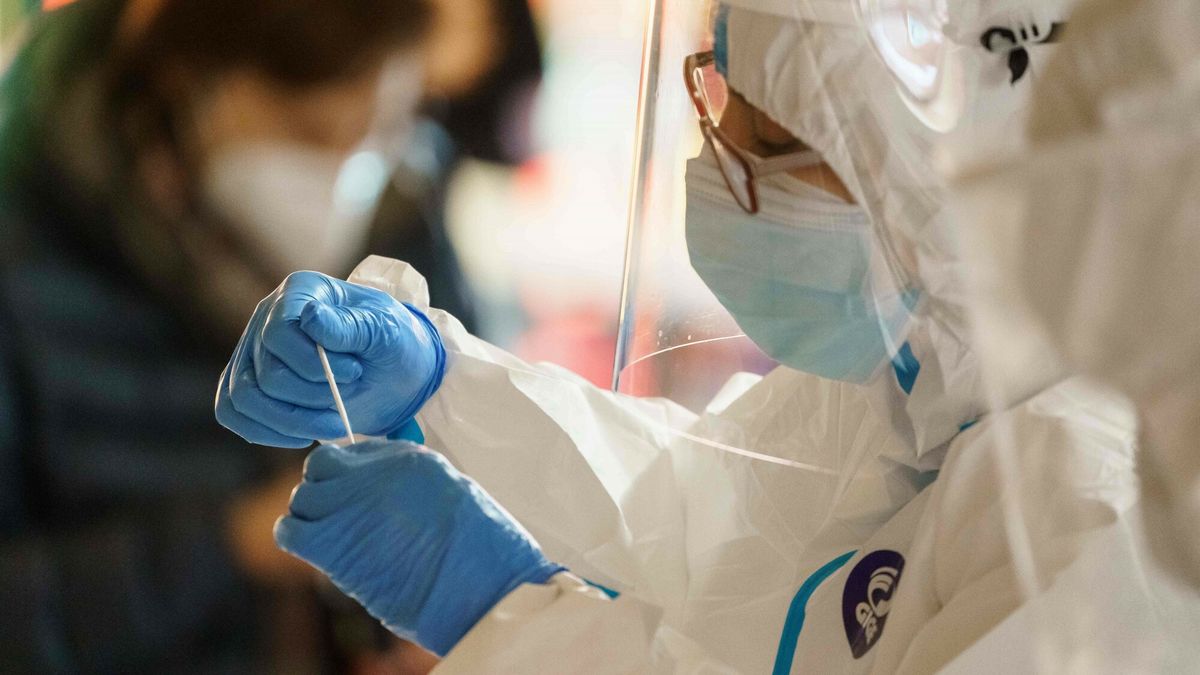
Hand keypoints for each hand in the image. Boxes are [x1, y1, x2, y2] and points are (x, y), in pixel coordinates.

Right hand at [215, 271, 445, 446]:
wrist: (398, 372)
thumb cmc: (394, 342)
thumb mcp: (385, 331)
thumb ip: (350, 326)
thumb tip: (310, 317)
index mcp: (300, 291)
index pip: (278, 332)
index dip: (312, 364)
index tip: (355, 372)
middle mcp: (268, 317)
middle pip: (266, 372)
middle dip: (312, 396)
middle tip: (348, 396)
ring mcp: (254, 351)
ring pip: (244, 397)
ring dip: (290, 420)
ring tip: (332, 423)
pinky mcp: (250, 383)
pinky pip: (234, 413)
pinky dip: (266, 432)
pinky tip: (303, 435)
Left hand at [276, 441, 563, 655]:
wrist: (474, 580)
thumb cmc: (477, 545)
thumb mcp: (450, 493)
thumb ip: (412, 482)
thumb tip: (385, 491)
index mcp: (404, 457)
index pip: (354, 449)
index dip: (351, 471)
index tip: (358, 492)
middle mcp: (370, 472)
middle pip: (322, 467)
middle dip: (327, 489)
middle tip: (343, 516)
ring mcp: (346, 502)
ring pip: (302, 498)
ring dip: (312, 515)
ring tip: (335, 537)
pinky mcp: (329, 541)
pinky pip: (289, 531)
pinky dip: (297, 536)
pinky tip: (320, 549)